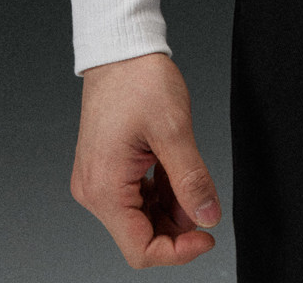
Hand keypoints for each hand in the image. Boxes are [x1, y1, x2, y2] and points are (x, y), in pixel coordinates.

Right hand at [70, 51, 222, 267]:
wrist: (121, 50)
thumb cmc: (139, 80)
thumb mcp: (174, 130)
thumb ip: (192, 179)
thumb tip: (208, 217)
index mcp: (105, 188)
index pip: (140, 248)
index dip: (178, 252)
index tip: (208, 236)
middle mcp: (94, 190)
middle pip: (140, 234)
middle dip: (177, 226)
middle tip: (204, 200)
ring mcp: (98, 180)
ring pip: (140, 216)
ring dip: (171, 207)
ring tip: (190, 175)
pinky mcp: (106, 169)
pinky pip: (135, 196)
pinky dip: (160, 191)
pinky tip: (175, 169)